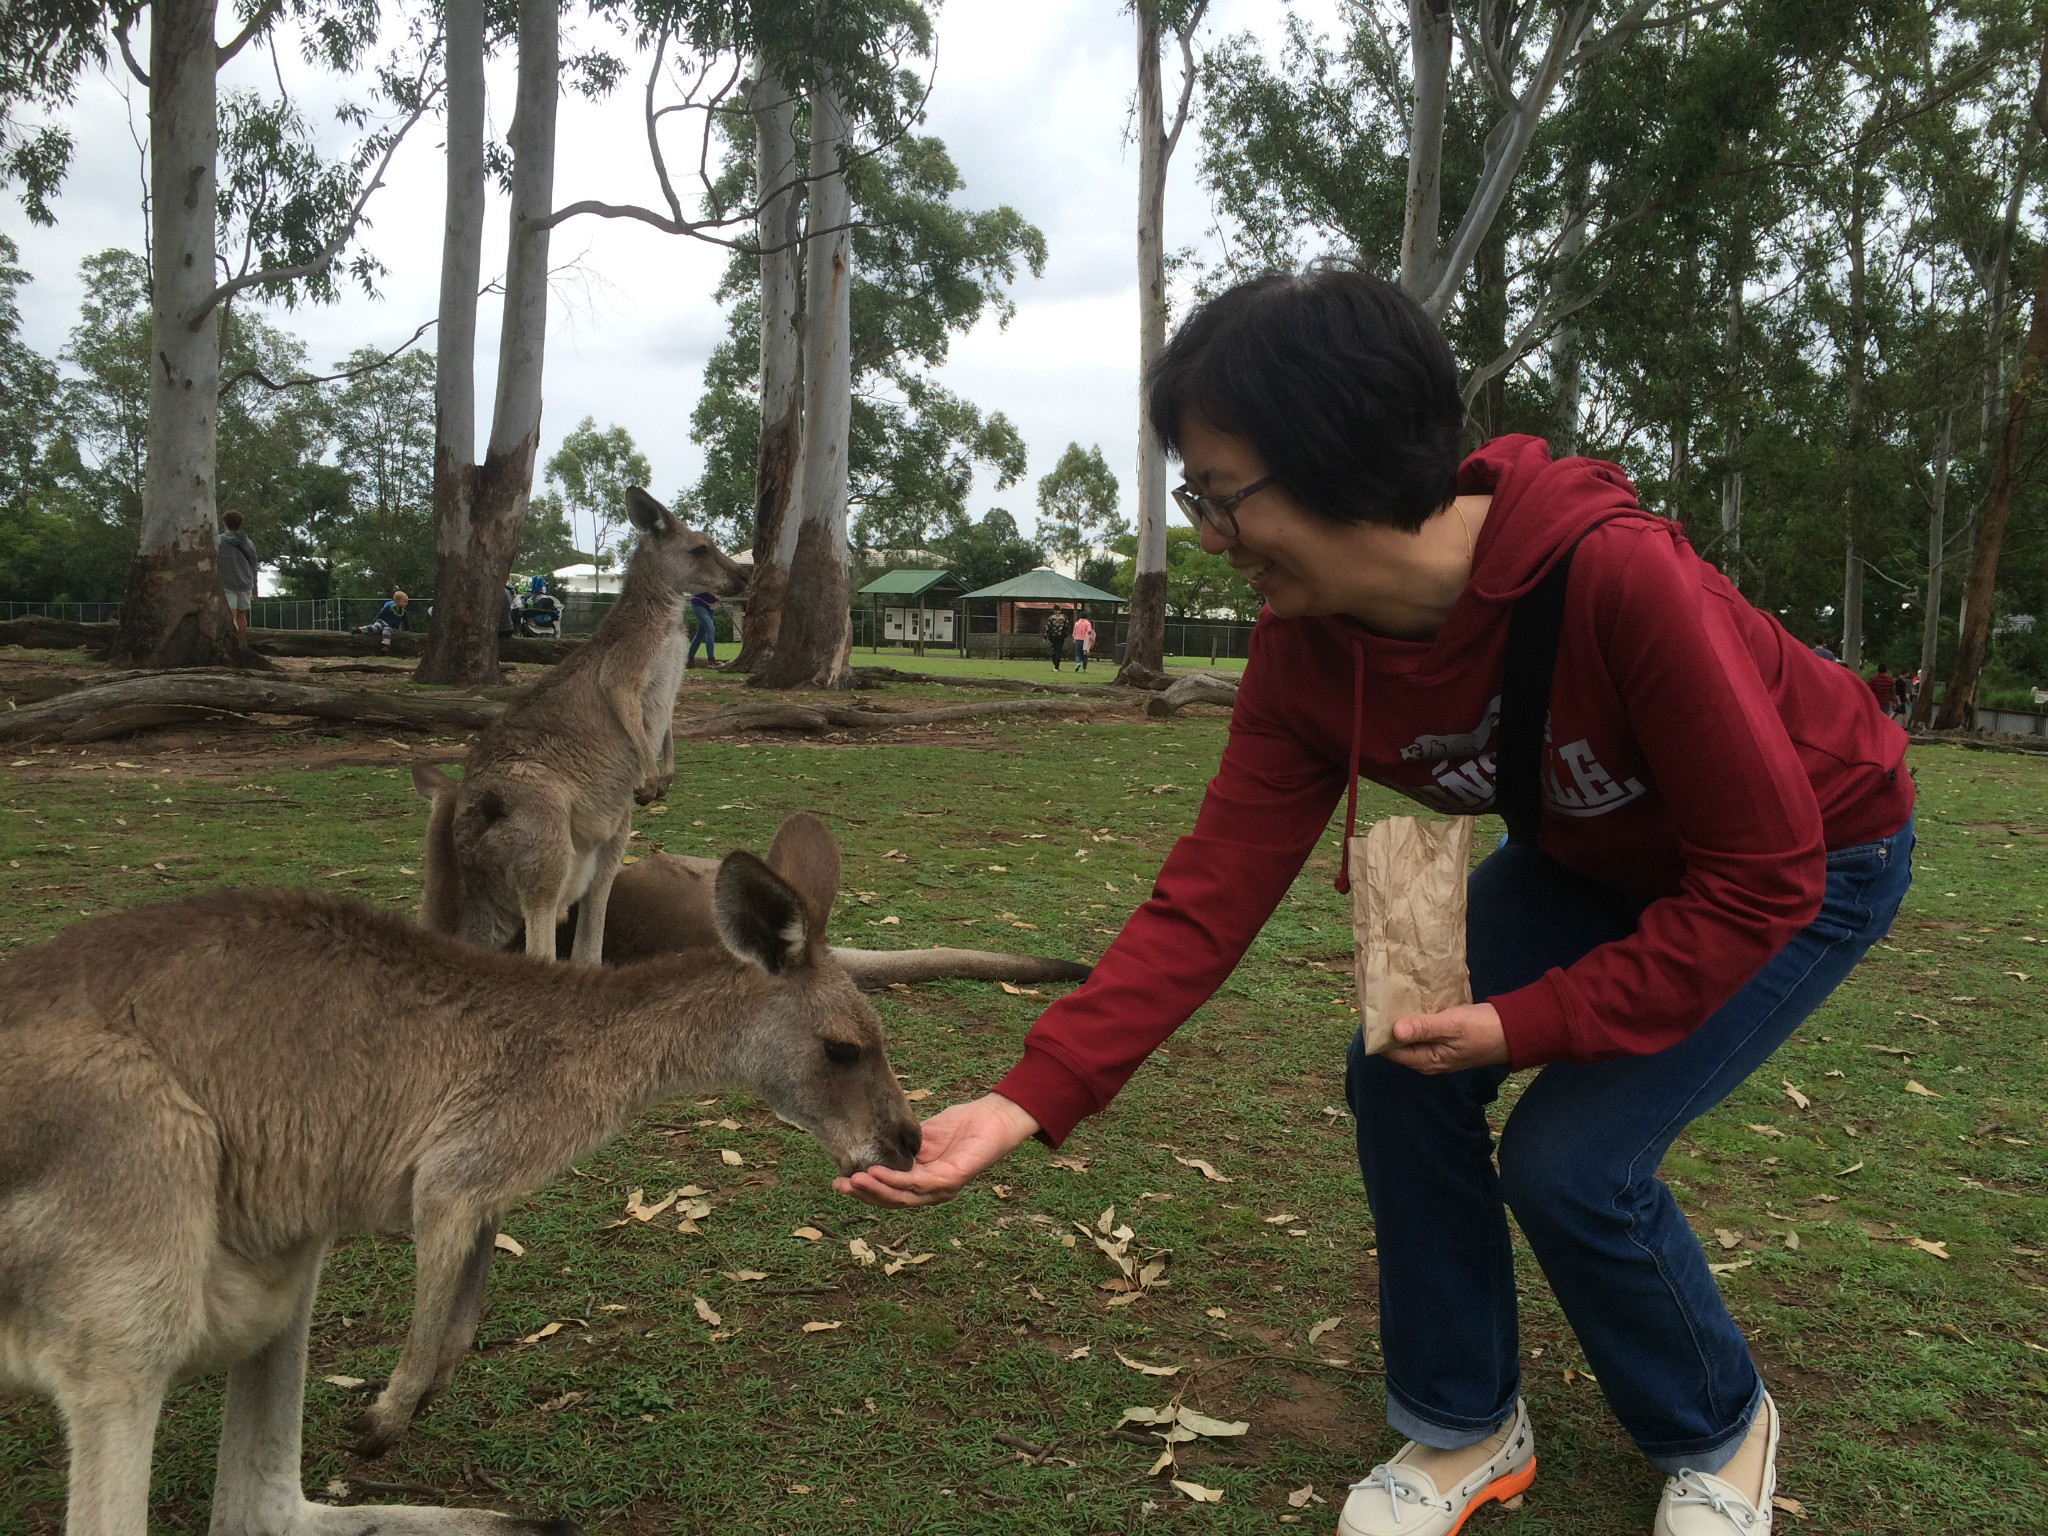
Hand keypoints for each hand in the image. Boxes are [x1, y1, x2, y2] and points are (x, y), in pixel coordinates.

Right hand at [833, 1093, 1039, 1207]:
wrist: (992, 1116)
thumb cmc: (961, 1125)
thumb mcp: (922, 1135)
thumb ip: (902, 1145)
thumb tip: (871, 1144)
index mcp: (922, 1181)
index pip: (889, 1193)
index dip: (865, 1191)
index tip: (839, 1182)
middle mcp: (931, 1191)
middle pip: (893, 1201)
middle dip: (865, 1196)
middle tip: (840, 1186)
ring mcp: (942, 1188)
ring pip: (904, 1198)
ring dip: (877, 1191)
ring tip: (855, 1181)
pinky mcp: (953, 1179)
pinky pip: (920, 1184)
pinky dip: (897, 1180)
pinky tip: (878, 1172)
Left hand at [1385, 1002, 1508, 1074]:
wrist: (1512, 1031)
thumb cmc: (1482, 1029)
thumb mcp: (1451, 1025)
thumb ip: (1423, 1028)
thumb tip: (1393, 1031)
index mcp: (1426, 1061)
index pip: (1390, 1051)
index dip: (1379, 1034)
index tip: (1372, 1011)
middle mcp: (1427, 1060)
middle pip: (1398, 1044)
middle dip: (1389, 1026)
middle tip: (1381, 1000)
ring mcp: (1435, 1051)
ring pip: (1410, 1036)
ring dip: (1402, 1020)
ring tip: (1392, 999)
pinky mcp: (1443, 1040)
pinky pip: (1422, 1030)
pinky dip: (1416, 1019)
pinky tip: (1412, 1003)